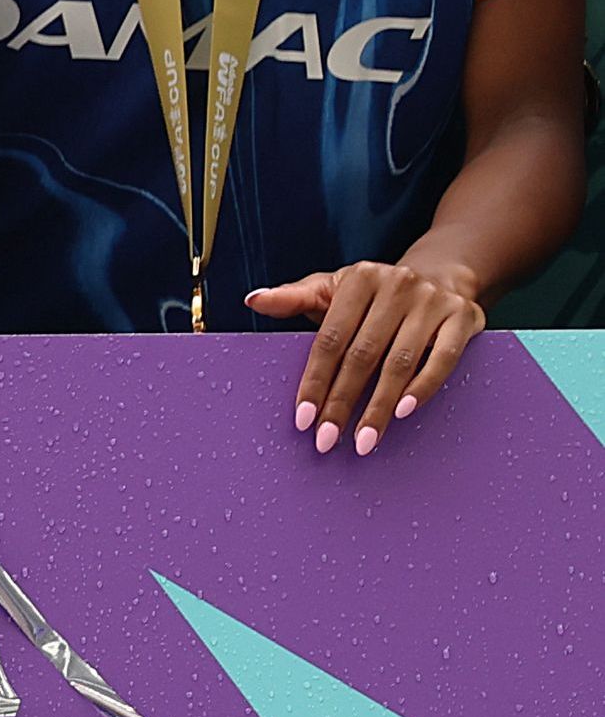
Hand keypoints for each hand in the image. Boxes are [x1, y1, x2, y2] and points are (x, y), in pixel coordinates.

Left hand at [247, 257, 483, 453]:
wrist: (441, 275)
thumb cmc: (373, 294)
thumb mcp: (332, 289)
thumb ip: (294, 298)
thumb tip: (253, 300)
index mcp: (359, 278)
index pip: (330, 339)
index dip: (314, 381)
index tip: (303, 419)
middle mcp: (397, 285)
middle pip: (362, 355)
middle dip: (342, 402)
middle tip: (326, 440)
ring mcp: (433, 301)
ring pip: (400, 362)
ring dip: (379, 407)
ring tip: (364, 440)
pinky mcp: (464, 317)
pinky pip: (442, 359)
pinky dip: (423, 387)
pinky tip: (403, 413)